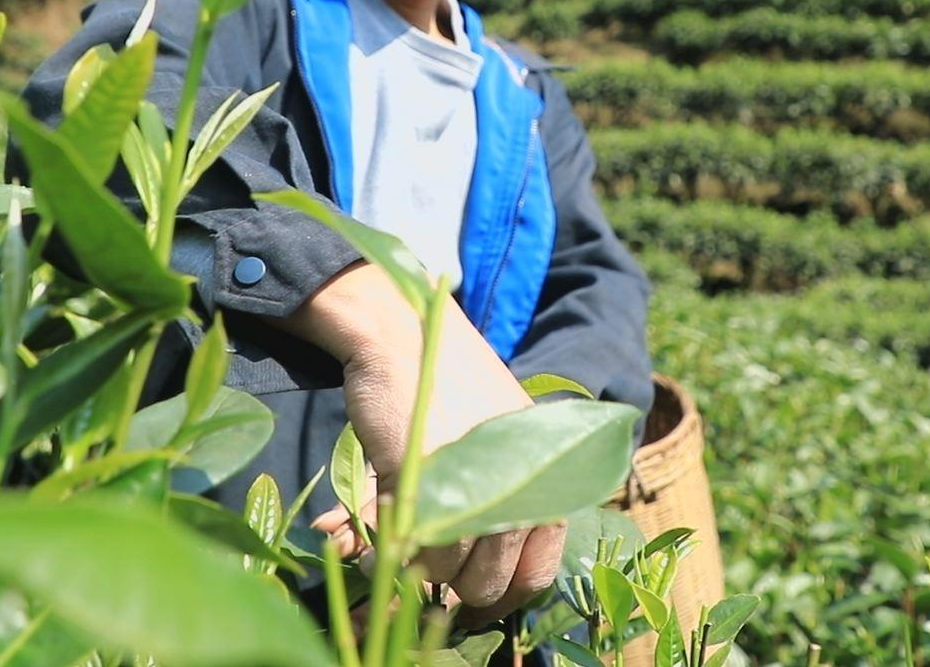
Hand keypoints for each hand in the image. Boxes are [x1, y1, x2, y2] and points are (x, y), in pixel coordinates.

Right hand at [281, 262, 567, 619]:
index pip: (539, 573)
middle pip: (490, 584)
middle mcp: (521, 486)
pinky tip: (381, 507)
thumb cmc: (451, 387)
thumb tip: (488, 581)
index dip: (503, 594)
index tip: (473, 596)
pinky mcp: (428, 482)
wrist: (407, 334)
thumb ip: (505, 503)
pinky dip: (391, 540)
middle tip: (429, 561)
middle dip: (455, 586)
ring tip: (404, 523)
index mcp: (547, 477)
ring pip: (449, 574)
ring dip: (420, 561)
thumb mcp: (500, 440)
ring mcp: (475, 487)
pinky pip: (414, 546)